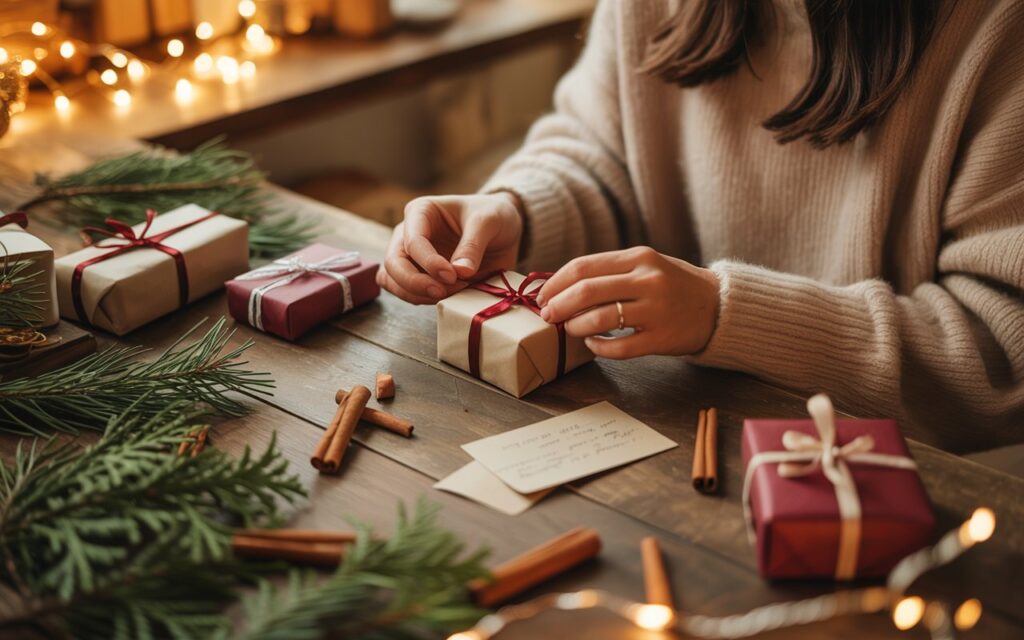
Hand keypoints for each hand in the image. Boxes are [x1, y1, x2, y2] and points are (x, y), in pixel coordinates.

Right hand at [377, 193, 522, 303]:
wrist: (503, 229)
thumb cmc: (492, 215)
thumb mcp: (489, 221)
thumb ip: (473, 245)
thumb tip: (460, 272)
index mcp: (421, 211)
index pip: (413, 241)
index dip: (429, 262)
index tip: (453, 276)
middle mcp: (408, 234)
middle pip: (393, 264)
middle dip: (414, 283)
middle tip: (442, 292)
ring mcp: (411, 257)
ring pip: (394, 282)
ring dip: (418, 295)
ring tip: (450, 294)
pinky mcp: (420, 276)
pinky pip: (408, 294)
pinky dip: (424, 300)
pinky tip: (449, 297)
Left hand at [536, 247, 720, 358]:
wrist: (718, 306)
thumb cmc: (672, 285)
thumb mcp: (645, 265)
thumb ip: (609, 271)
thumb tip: (561, 285)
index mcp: (639, 257)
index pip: (584, 267)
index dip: (556, 282)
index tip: (543, 295)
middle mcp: (647, 280)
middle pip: (586, 291)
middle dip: (558, 305)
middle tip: (546, 315)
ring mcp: (656, 310)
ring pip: (599, 319)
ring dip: (575, 327)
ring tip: (571, 330)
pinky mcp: (661, 338)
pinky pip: (619, 347)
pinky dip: (599, 348)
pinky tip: (594, 345)